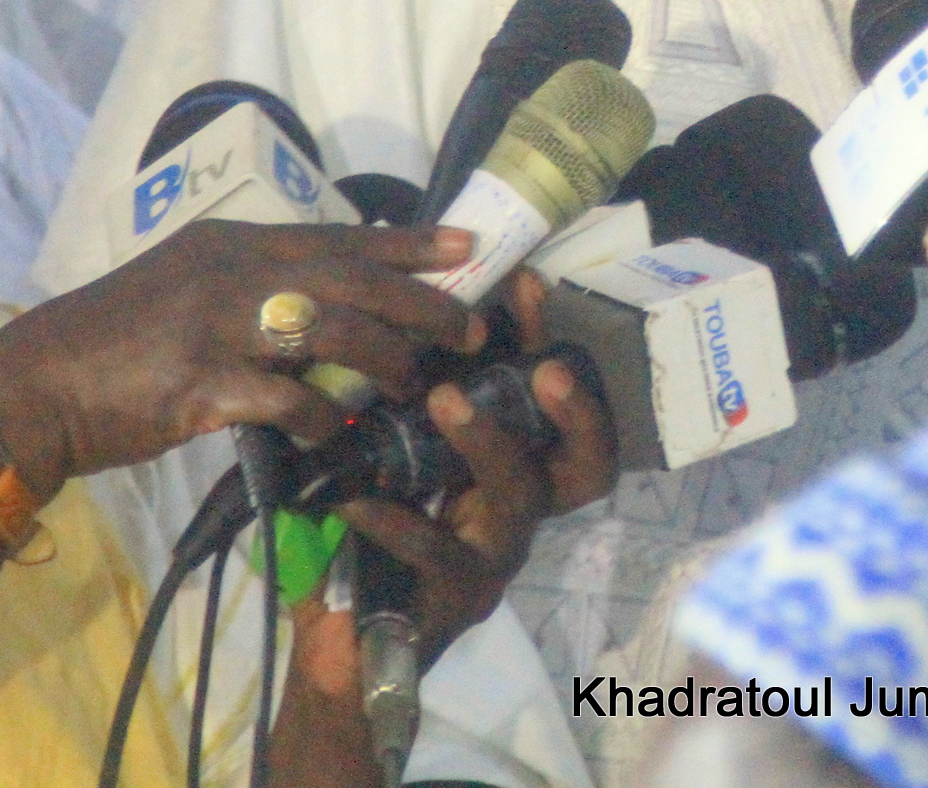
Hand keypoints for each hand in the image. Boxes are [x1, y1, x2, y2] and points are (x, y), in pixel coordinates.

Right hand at [0, 220, 482, 500]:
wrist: (33, 387)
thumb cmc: (115, 342)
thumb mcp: (188, 288)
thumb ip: (252, 287)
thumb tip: (329, 307)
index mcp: (231, 244)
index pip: (340, 236)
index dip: (409, 242)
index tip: (469, 247)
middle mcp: (230, 273)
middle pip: (352, 277)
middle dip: (422, 303)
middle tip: (470, 328)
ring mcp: (214, 327)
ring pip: (333, 331)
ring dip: (384, 362)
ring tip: (410, 386)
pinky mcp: (199, 386)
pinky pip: (287, 399)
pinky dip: (322, 419)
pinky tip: (335, 434)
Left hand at [348, 269, 618, 649]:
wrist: (339, 644)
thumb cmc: (370, 534)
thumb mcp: (391, 455)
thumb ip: (406, 401)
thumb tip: (390, 308)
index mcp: (511, 464)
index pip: (553, 399)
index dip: (547, 342)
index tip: (524, 284)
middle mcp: (519, 507)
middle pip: (587, 462)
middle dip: (577, 409)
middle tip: (550, 366)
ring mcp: (496, 554)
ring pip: (520, 496)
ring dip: (487, 441)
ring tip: (443, 399)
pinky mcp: (456, 598)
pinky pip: (437, 553)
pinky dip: (396, 520)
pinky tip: (354, 498)